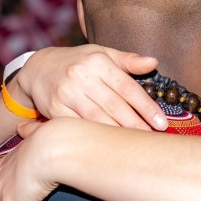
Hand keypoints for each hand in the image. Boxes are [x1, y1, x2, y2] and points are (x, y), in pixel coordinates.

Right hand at [12, 45, 167, 130]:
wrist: (38, 68)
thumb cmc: (78, 62)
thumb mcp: (101, 54)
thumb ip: (128, 60)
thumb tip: (154, 63)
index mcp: (97, 62)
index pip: (128, 87)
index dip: (146, 107)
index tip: (162, 123)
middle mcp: (81, 76)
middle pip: (115, 105)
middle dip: (136, 125)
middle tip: (152, 139)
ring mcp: (66, 94)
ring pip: (97, 119)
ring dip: (118, 134)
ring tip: (135, 145)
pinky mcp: (54, 109)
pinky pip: (78, 127)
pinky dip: (94, 138)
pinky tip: (109, 147)